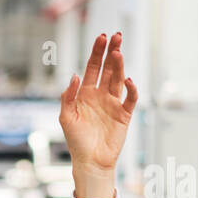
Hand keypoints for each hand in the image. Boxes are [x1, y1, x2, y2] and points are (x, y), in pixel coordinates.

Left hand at [59, 31, 138, 197]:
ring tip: (118, 52)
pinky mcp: (124, 114)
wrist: (90, 161)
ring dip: (119, 66)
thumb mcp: (66, 117)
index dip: (97, 53)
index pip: (92, 68)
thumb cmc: (76, 141)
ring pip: (118, 79)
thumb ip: (68, 97)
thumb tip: (74, 76)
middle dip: (112, 52)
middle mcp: (100, 95)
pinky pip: (130, 98)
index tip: (101, 37)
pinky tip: (128, 80)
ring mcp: (113, 103)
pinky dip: (131, 89)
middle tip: (116, 36)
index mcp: (85, 94)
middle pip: (108, 69)